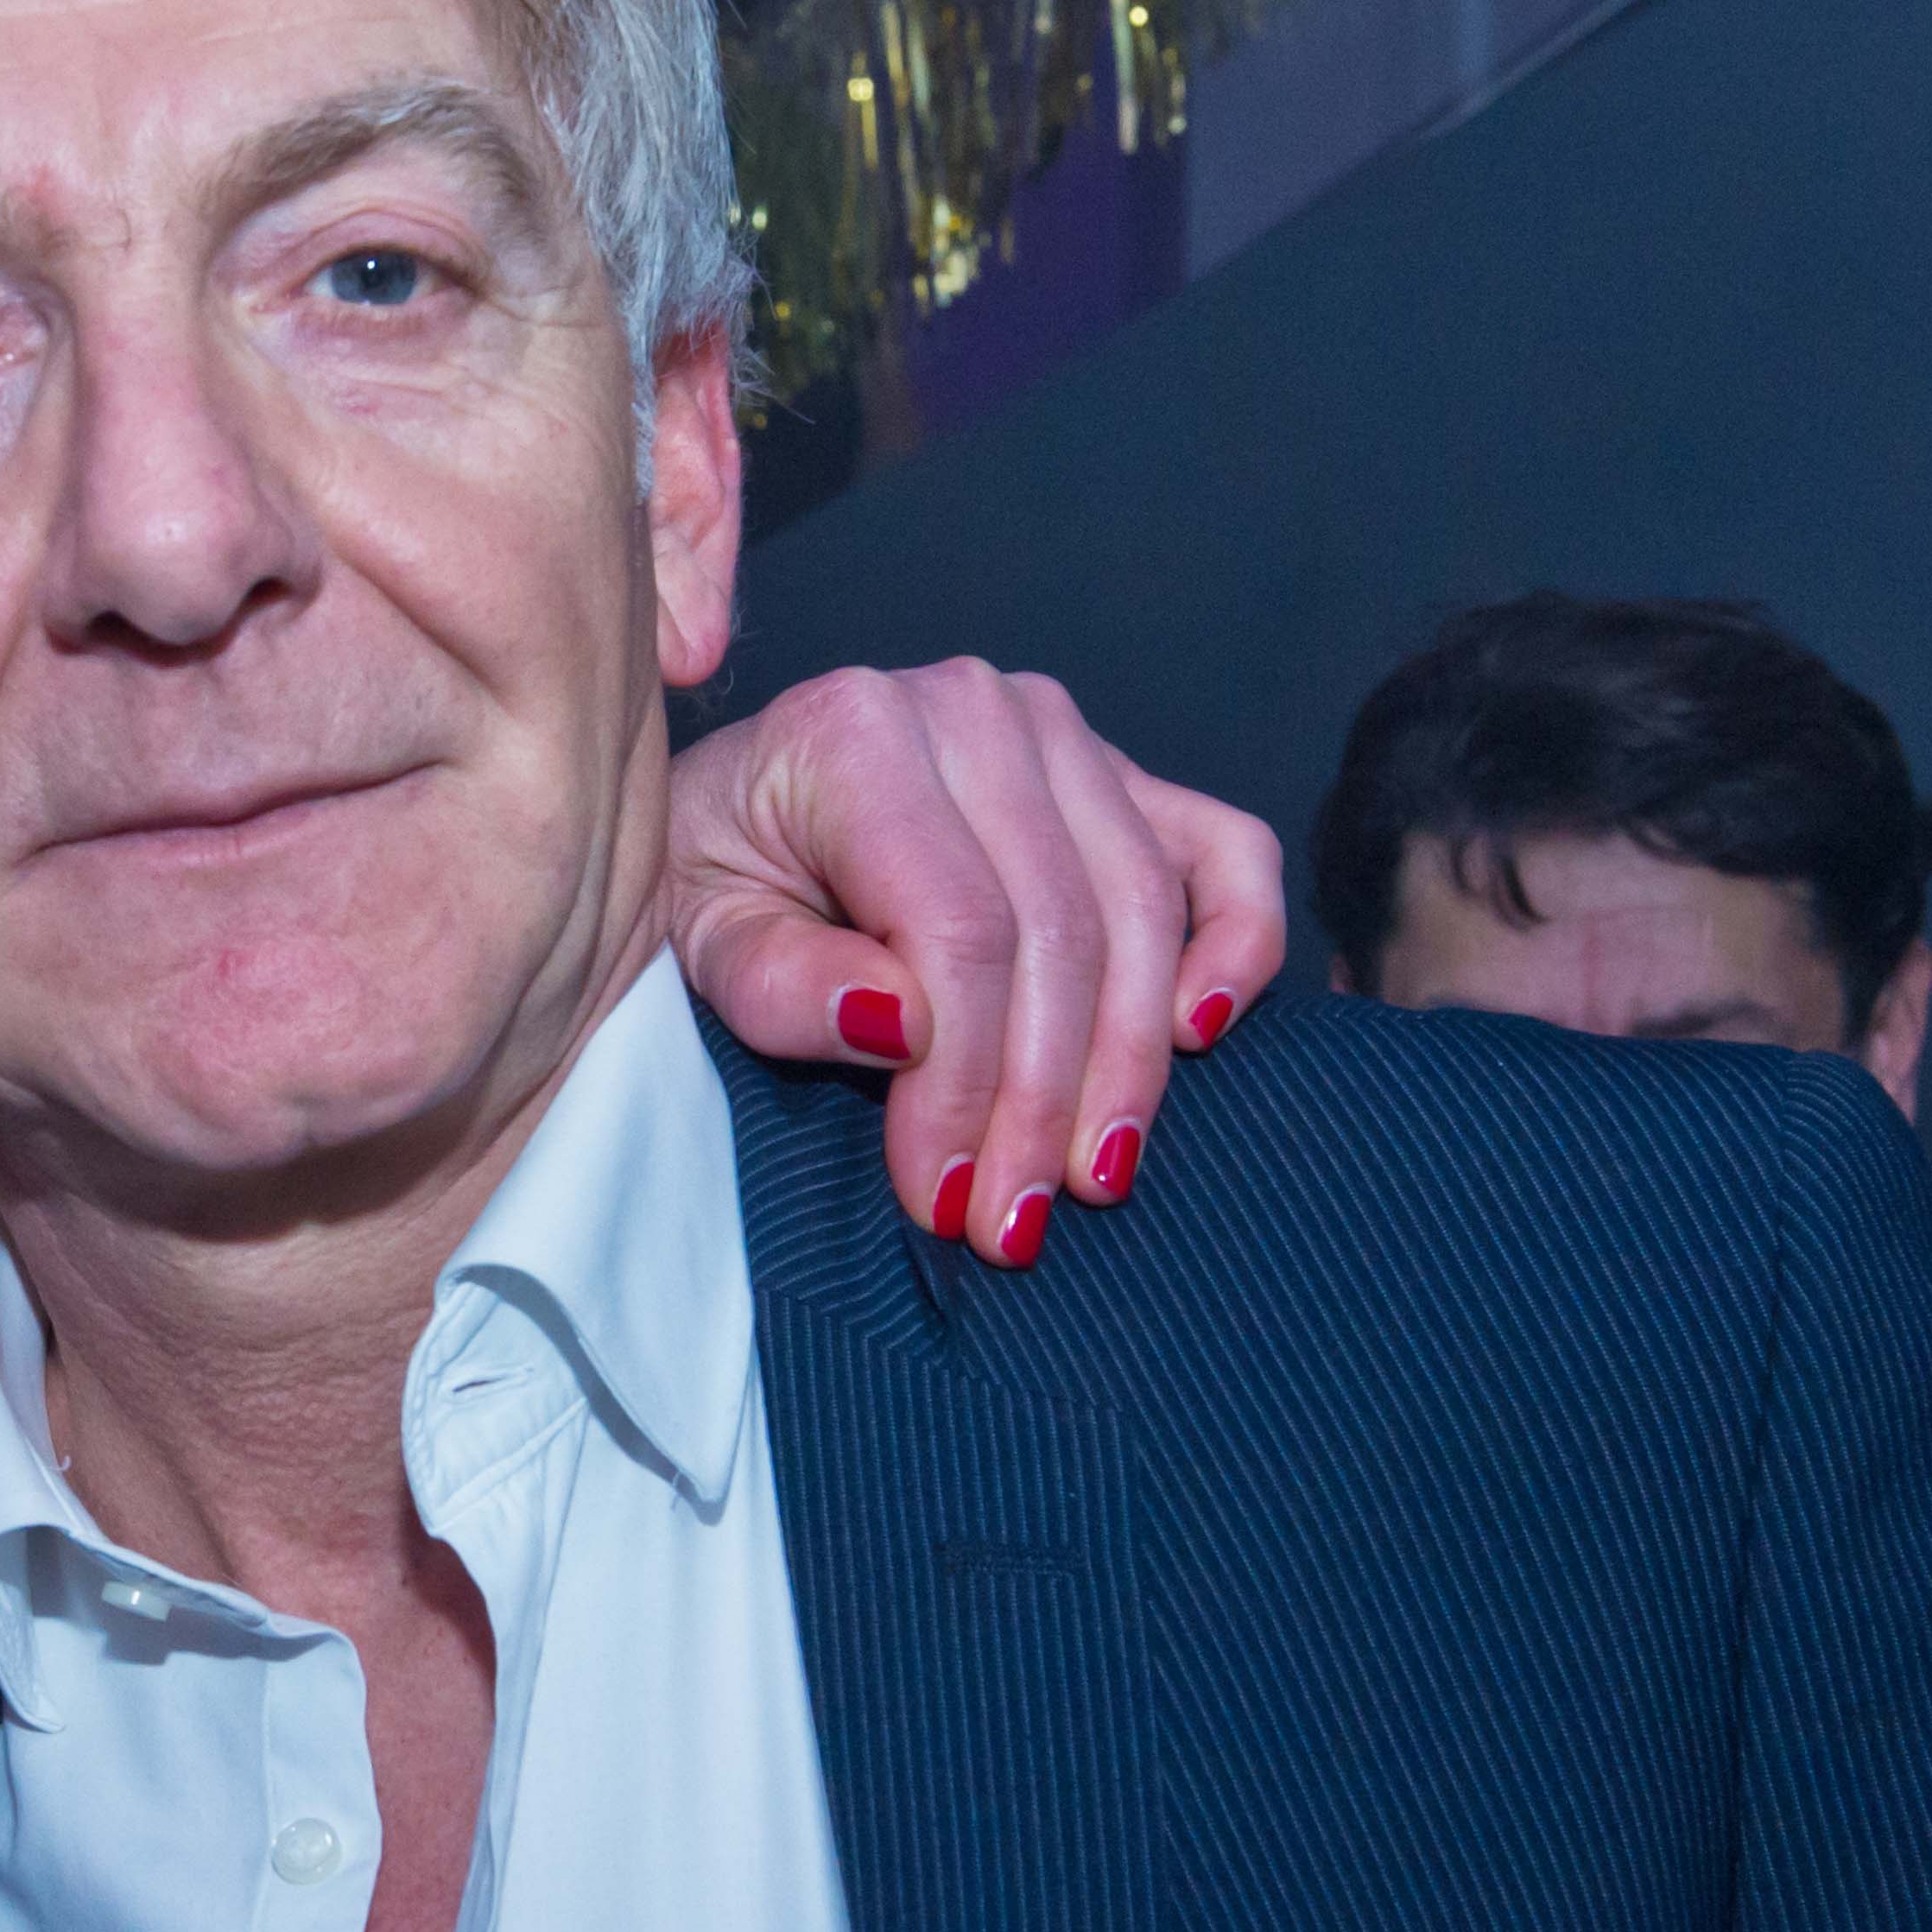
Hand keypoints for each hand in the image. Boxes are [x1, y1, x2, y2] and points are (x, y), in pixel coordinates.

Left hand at [662, 662, 1283, 1265]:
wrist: (733, 814)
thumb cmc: (712, 878)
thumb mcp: (696, 937)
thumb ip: (779, 982)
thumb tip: (904, 1024)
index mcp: (857, 729)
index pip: (956, 931)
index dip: (962, 1082)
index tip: (943, 1195)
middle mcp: (974, 709)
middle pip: (1058, 931)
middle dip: (1039, 1099)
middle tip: (1013, 1222)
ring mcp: (1061, 735)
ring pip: (1143, 912)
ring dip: (1128, 1065)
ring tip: (1088, 1178)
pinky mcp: (1122, 776)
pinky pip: (1224, 853)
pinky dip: (1235, 945)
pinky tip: (1197, 1038)